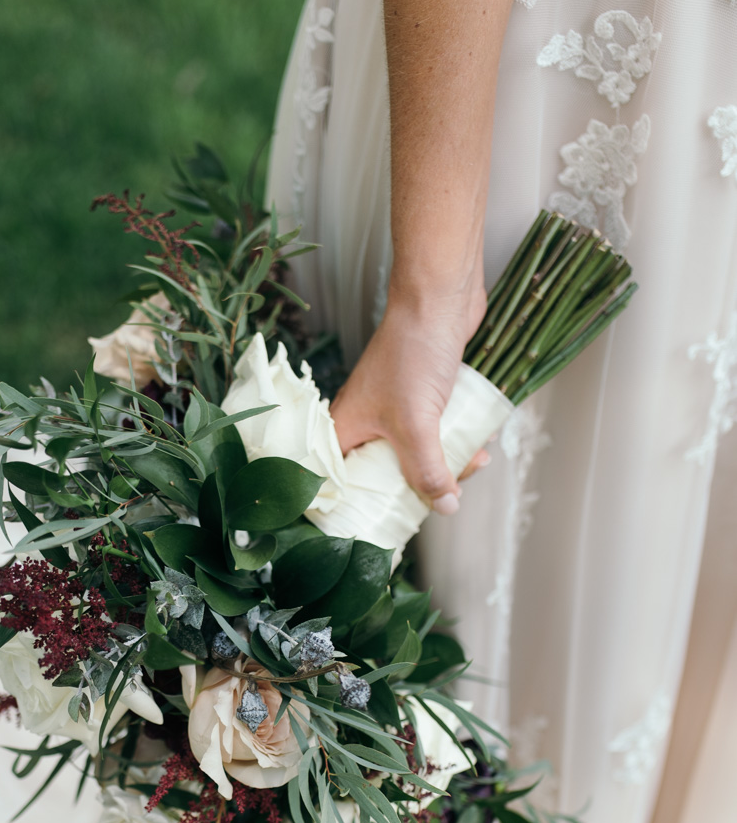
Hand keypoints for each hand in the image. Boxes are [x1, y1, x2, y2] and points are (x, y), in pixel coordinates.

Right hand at [330, 275, 488, 514]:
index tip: (390, 526)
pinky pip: (436, 433)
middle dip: (421, 487)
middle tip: (447, 494)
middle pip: (386, 474)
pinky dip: (456, 441)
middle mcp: (366, 422)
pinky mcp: (423, 397)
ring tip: (473, 461)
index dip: (362, 507)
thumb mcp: (417, 424)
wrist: (439, 296)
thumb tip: (444, 507)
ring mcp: (395, 409)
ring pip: (418, 455)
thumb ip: (427, 470)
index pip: (342, 483)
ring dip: (448, 464)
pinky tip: (480, 441)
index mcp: (345, 429)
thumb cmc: (413, 352)